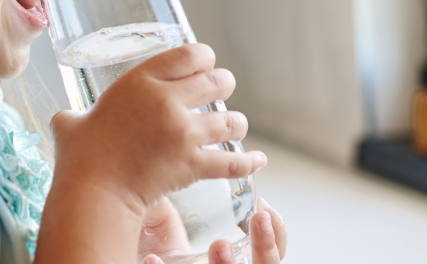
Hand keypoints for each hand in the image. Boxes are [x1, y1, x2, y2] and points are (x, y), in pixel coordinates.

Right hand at [50, 43, 266, 214]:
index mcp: (141, 81)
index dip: (204, 57)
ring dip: (236, 122)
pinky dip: (248, 162)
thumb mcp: (72, 122)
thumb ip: (77, 114)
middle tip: (222, 91)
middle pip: (217, 81)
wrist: (94, 191)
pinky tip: (257, 160)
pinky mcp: (193, 164)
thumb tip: (69, 119)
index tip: (205, 63)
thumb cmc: (80, 157)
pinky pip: (232, 162)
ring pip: (230, 120)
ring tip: (234, 125)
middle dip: (224, 84)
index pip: (189, 54)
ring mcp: (184, 133)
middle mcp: (168, 101)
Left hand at [141, 198, 287, 263]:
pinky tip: (152, 260)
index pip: (271, 255)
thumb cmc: (150, 262)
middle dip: (266, 247)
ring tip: (218, 244)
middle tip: (258, 219)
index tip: (265, 206)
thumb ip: (170, 216)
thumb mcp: (167, 241)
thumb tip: (163, 173)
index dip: (276, 233)